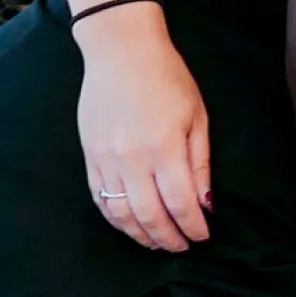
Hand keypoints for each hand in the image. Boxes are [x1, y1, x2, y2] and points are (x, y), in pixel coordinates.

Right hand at [75, 7, 213, 250]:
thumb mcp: (196, 115)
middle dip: (168, 238)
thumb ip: (200, 163)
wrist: (121, 50)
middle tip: (182, 246)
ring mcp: (107, 159)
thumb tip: (206, 203)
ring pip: (121, 213)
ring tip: (157, 242)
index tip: (202, 236)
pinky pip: (100, 198)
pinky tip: (129, 225)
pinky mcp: (90, 155)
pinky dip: (115, 219)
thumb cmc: (167, 77)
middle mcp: (133, 158)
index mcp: (165, 146)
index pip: (180, 203)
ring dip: (140, 235)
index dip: (193, 226)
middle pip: (150, 215)